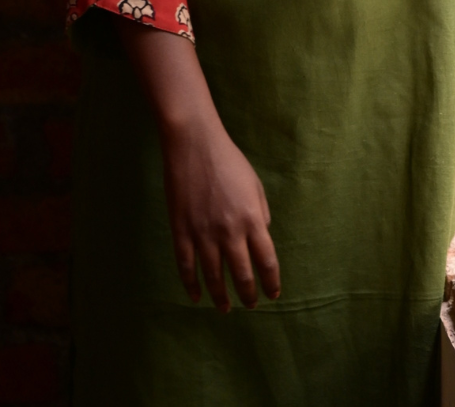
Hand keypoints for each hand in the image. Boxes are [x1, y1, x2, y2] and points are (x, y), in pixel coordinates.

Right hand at [161, 116, 280, 312]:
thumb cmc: (229, 161)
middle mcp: (230, 231)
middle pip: (242, 275)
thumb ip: (261, 213)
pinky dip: (191, 286)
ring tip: (225, 309)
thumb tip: (261, 238)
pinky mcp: (181, 231)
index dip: (271, 282)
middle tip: (250, 304)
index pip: (266, 261)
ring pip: (214, 277)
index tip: (273, 294)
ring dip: (221, 297)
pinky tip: (196, 297)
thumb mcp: (255, 184)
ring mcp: (204, 233)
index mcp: (252, 219)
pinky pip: (186, 266)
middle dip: (248, 294)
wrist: (194, 145)